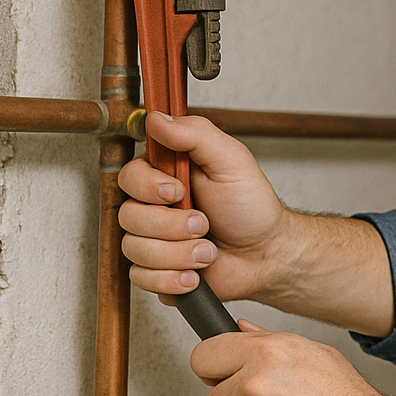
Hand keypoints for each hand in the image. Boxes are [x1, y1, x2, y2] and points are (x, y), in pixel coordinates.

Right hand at [118, 113, 289, 303]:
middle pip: (128, 215)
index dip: (148, 187)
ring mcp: (153, 240)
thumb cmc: (252, 207)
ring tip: (208, 250)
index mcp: (166, 176)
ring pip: (134, 249)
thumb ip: (195, 134)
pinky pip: (140, 278)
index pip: (129, 176)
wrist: (267, 254)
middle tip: (204, 224)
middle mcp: (154, 207)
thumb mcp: (231, 160)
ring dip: (178, 253)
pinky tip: (196, 274)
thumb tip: (157, 117)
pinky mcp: (156, 271)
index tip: (178, 191)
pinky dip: (171, 278)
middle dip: (171, 225)